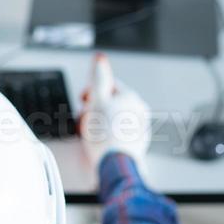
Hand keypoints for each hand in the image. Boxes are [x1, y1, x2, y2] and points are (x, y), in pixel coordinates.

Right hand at [77, 53, 150, 169]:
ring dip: (100, 121)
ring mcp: (138, 128)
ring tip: (89, 131)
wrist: (115, 164)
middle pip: (111, 102)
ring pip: (114, 118)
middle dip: (95, 108)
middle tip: (85, 118)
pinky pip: (118, 133)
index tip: (84, 100)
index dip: (93, 91)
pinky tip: (99, 141)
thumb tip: (101, 59)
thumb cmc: (105, 134)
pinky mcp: (135, 143)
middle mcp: (139, 111)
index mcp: (131, 98)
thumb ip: (99, 78)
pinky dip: (107, 134)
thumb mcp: (97, 99)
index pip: (109, 85)